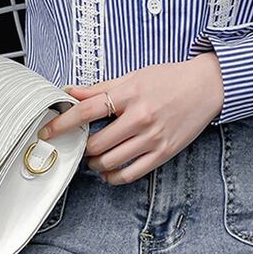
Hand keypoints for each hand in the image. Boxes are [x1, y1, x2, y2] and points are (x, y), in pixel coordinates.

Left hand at [38, 53, 224, 184]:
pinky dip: (113, 176)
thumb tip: (70, 92)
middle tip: (78, 144)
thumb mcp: (133, 76)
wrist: (206, 86)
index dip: (63, 123)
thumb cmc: (168, 78)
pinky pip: (130, 174)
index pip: (87, 111)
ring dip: (94, 163)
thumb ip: (100, 88)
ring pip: (110, 162)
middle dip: (82, 146)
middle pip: (96, 143)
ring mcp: (152, 137)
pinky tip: (108, 171)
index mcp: (129, 94)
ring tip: (93, 157)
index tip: (47, 131)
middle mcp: (140, 117)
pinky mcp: (164, 153)